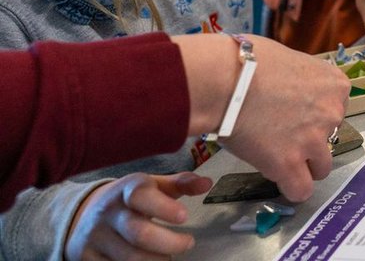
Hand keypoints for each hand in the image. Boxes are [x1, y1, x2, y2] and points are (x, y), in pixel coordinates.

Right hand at [66, 171, 210, 260]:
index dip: (163, 207)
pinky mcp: (88, 258)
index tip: (184, 217)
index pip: (140, 195)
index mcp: (126, 190)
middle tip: (188, 243)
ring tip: (169, 257)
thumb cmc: (131, 199)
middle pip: (139, 233)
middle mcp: (108, 213)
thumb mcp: (153, 185)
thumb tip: (207, 184)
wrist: (85, 213)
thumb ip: (181, 183)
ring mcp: (96, 238)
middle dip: (169, 243)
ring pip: (130, 258)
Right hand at [220, 37, 348, 200]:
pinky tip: (278, 178)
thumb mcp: (292, 61)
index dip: (314, 114)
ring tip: (278, 157)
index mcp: (335, 85)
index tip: (295, 113)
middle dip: (311, 140)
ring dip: (304, 166)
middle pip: (331, 138)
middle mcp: (332, 113)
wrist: (226, 79)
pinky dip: (292, 188)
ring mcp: (313, 140)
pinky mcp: (289, 164)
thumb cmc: (250, 61)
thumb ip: (303, 81)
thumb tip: (293, 89)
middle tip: (283, 134)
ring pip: (321, 168)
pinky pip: (301, 189)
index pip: (337, 109)